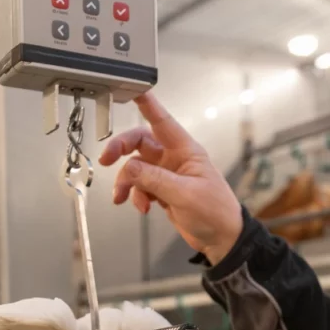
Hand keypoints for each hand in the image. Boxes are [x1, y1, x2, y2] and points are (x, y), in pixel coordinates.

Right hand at [100, 92, 244, 265]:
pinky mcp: (162, 191)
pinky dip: (135, 196)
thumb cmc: (216, 213)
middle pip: (140, 143)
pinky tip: (142, 207)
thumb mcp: (185, 194)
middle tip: (107, 160)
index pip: (162, 120)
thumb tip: (129, 168)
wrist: (222, 239)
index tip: (132, 90)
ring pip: (135, 168)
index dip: (147, 104)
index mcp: (186, 150)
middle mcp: (175, 158)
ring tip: (123, 197)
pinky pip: (140, 186)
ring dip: (126, 182)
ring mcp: (167, 175)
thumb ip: (154, 180)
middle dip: (121, 150)